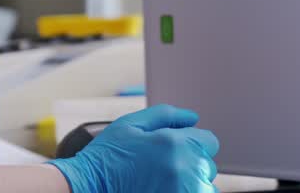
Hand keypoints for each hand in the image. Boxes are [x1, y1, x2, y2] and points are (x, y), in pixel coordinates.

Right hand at [48, 105, 219, 192]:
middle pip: (207, 164)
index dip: (192, 142)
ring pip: (203, 185)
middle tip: (162, 165)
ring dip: (189, 181)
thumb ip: (166, 115)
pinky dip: (184, 191)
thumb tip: (193, 118)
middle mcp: (184, 170)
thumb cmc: (107, 157)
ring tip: (162, 180)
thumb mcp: (131, 124)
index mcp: (174, 144)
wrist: (89, 187)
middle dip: (190, 162)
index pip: (209, 141)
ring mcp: (183, 192)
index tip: (174, 149)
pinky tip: (163, 188)